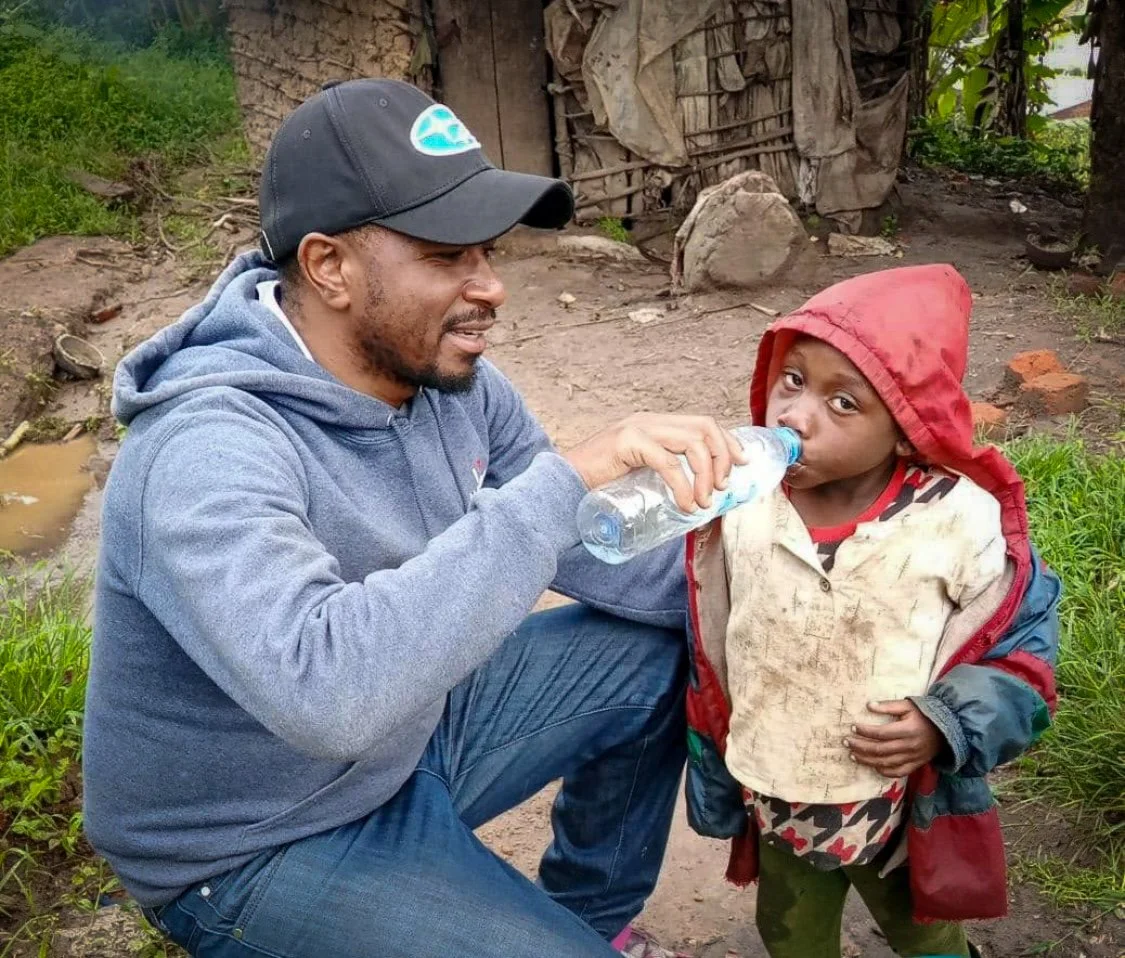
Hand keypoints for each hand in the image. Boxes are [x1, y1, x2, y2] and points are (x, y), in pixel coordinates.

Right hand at [564, 414, 746, 512]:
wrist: (562, 485)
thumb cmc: (599, 485)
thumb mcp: (640, 475)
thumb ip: (663, 475)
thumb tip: (700, 499)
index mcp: (655, 425)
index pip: (703, 423)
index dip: (728, 442)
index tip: (742, 464)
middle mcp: (650, 421)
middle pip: (705, 427)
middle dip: (722, 457)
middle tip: (722, 488)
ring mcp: (638, 428)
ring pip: (692, 442)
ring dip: (706, 474)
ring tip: (703, 502)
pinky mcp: (627, 442)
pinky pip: (668, 462)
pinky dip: (683, 485)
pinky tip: (685, 503)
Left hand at [845, 700, 942, 777]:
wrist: (946, 729)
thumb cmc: (924, 714)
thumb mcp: (908, 705)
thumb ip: (888, 706)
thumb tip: (869, 705)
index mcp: (907, 730)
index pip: (881, 733)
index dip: (865, 731)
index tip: (853, 727)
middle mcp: (909, 746)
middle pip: (880, 750)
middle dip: (860, 747)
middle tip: (846, 742)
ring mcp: (913, 758)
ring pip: (886, 763)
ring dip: (867, 760)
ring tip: (852, 755)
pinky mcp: (916, 765)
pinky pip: (898, 772)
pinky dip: (884, 771)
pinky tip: (872, 766)